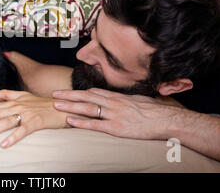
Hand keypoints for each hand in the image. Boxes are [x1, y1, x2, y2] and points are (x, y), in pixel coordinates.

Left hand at [0, 90, 70, 147]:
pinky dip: (14, 137)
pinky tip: (4, 145)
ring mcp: (26, 114)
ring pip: (5, 122)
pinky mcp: (36, 122)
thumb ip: (5, 94)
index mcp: (11, 102)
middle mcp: (16, 106)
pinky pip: (23, 130)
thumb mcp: (22, 95)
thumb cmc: (41, 103)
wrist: (61, 106)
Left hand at [53, 88, 183, 139]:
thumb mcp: (137, 100)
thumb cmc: (154, 110)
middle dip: (69, 95)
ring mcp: (113, 115)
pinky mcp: (116, 128)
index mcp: (117, 96)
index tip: (68, 91)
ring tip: (56, 105)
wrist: (165, 119)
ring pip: (87, 108)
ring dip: (70, 106)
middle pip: (86, 97)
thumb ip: (124, 99)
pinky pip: (95, 124)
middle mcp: (113, 103)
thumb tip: (118, 99)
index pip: (94, 92)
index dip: (79, 91)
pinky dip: (81, 122)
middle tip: (54, 94)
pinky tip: (70, 120)